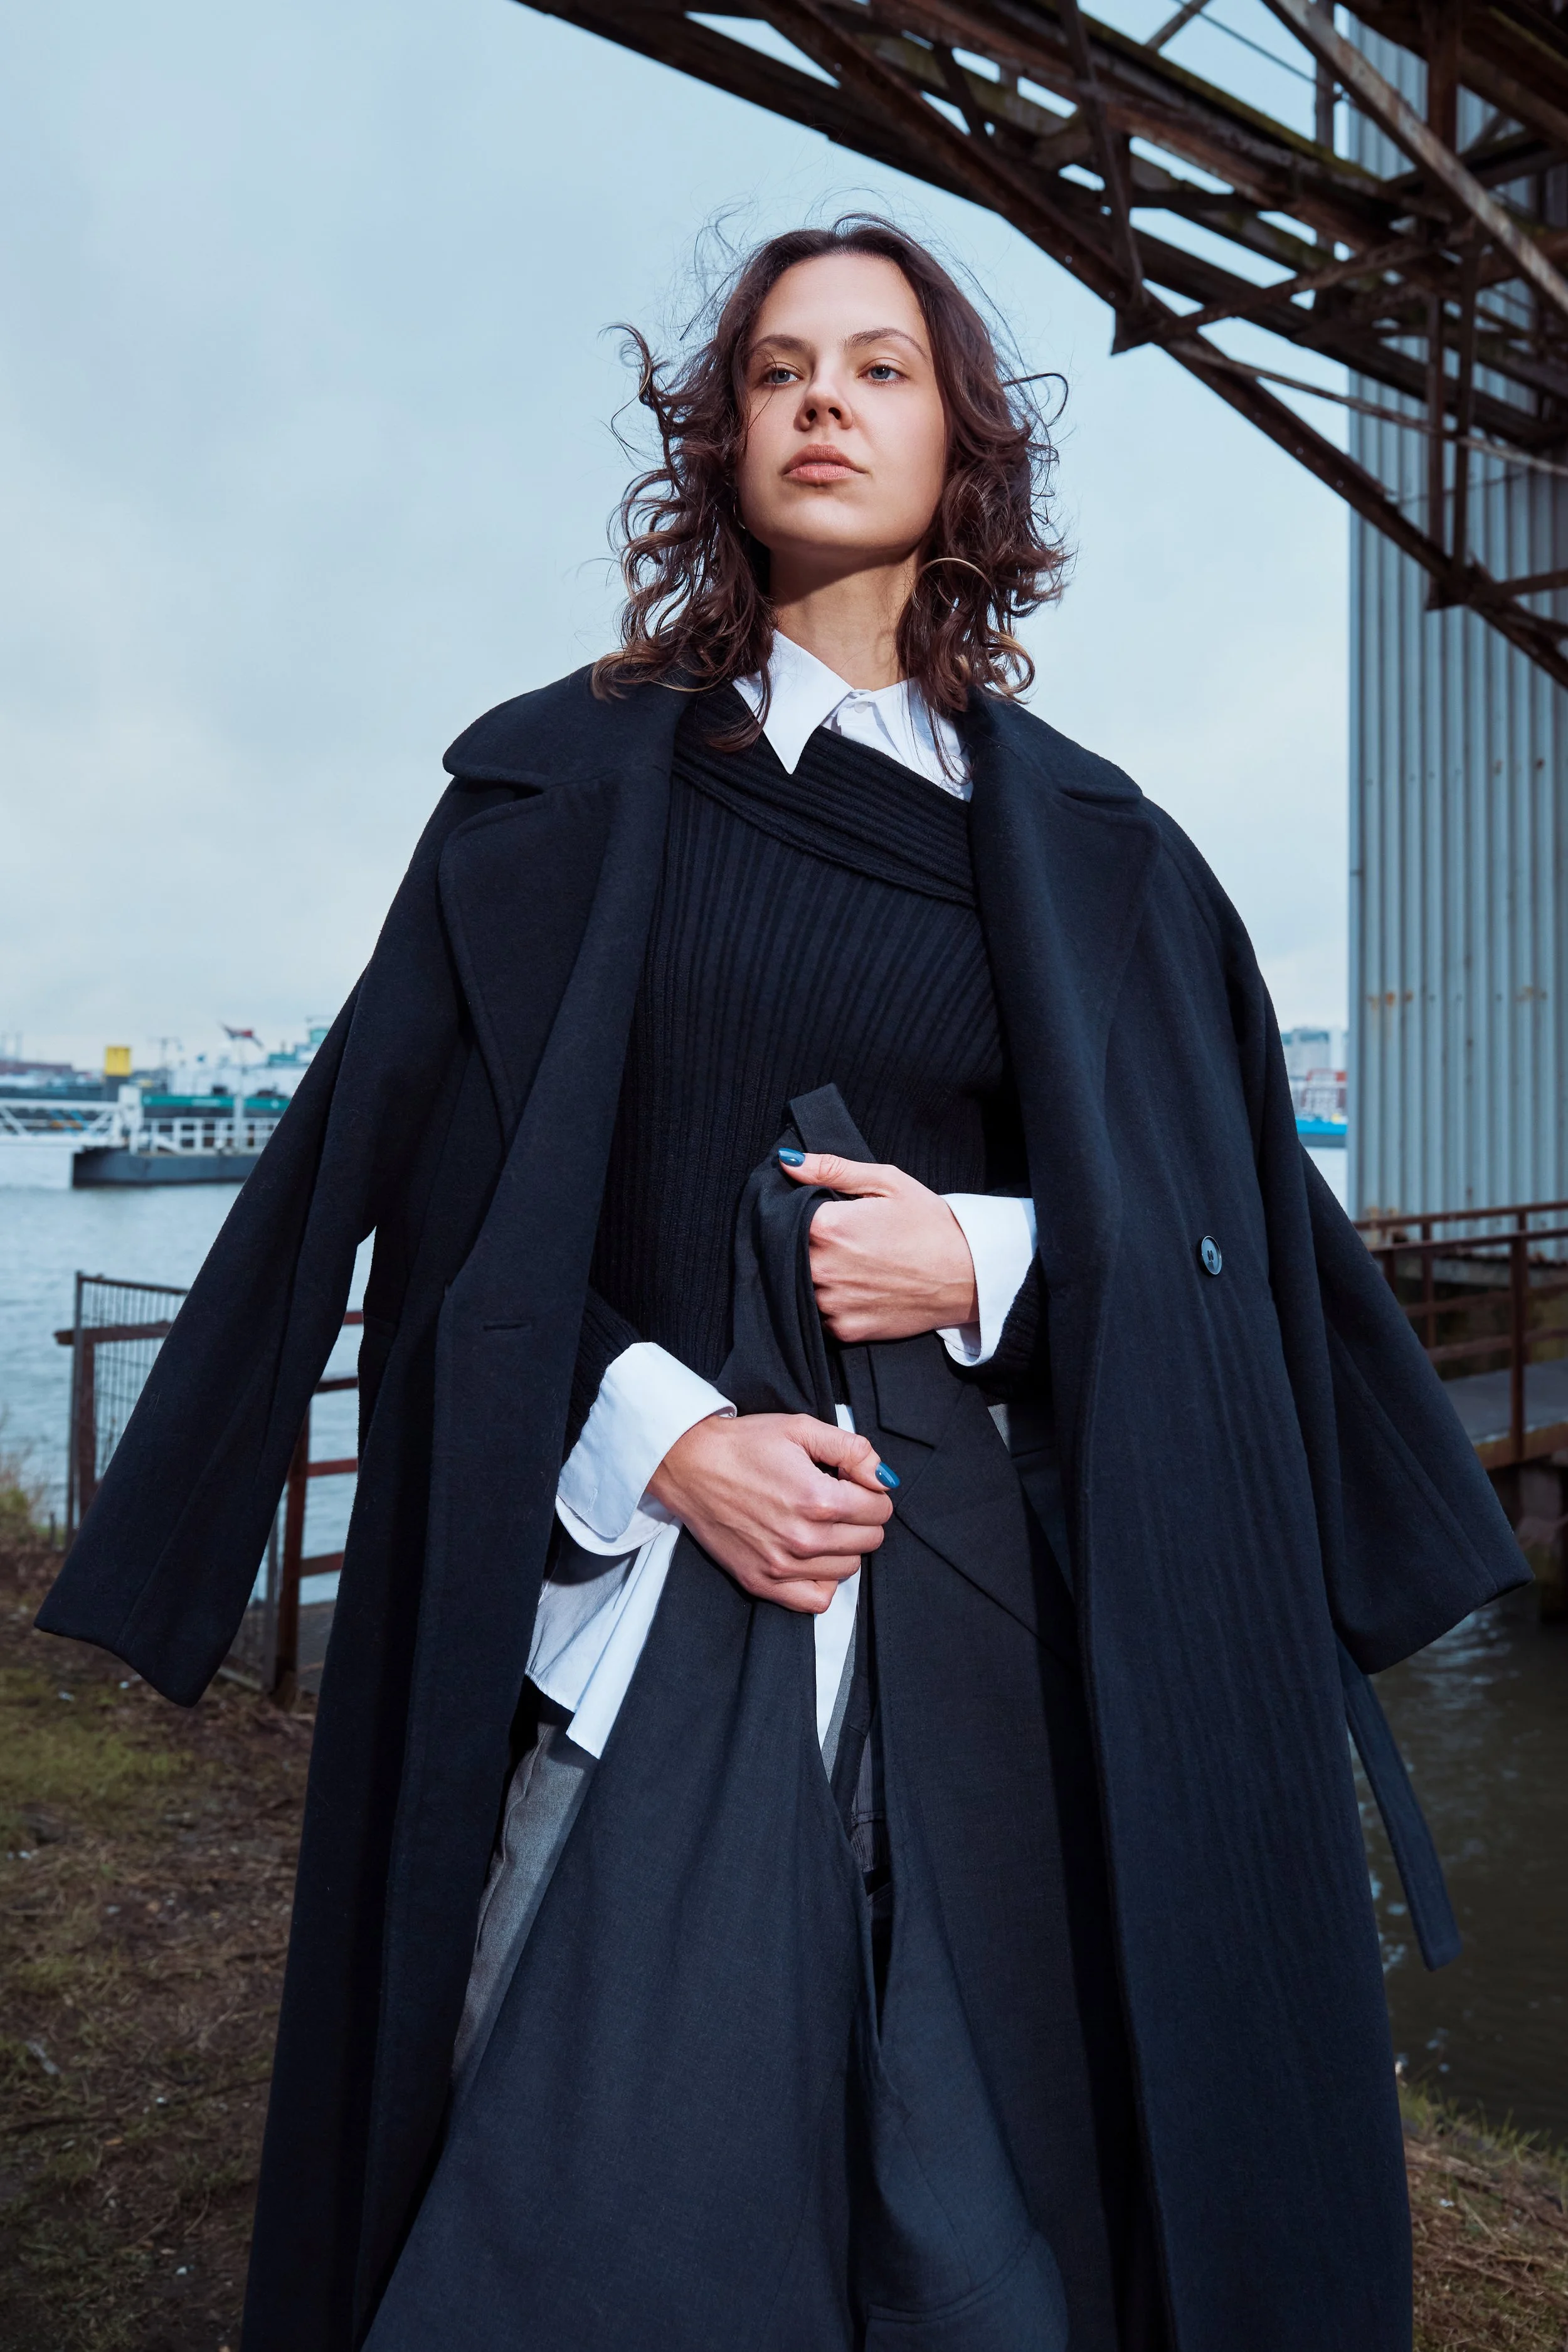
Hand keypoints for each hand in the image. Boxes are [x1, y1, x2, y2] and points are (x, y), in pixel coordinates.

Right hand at [647, 1411, 894, 1613]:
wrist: (689, 1466)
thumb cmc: (744, 1444)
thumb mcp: (801, 1428)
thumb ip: (852, 1449)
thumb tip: (884, 1478)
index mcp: (819, 1499)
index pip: (880, 1509)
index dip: (871, 1491)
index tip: (851, 1481)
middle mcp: (805, 1539)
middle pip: (869, 1541)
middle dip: (862, 1517)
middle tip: (838, 1499)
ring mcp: (782, 1566)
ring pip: (848, 1569)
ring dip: (844, 1546)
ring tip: (820, 1523)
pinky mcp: (762, 1582)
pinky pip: (817, 1600)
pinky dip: (823, 1580)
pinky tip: (812, 1557)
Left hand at [779, 1152, 977, 1341]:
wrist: (969, 1277)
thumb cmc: (931, 1226)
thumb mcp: (887, 1183)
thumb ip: (833, 1170)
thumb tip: (788, 1161)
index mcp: (828, 1227)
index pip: (783, 1214)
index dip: (796, 1210)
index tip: (813, 1210)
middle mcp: (822, 1268)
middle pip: (787, 1251)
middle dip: (803, 1242)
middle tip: (839, 1238)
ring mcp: (832, 1303)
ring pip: (800, 1285)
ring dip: (814, 1274)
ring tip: (849, 1263)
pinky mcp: (844, 1330)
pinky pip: (820, 1314)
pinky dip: (832, 1300)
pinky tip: (857, 1287)